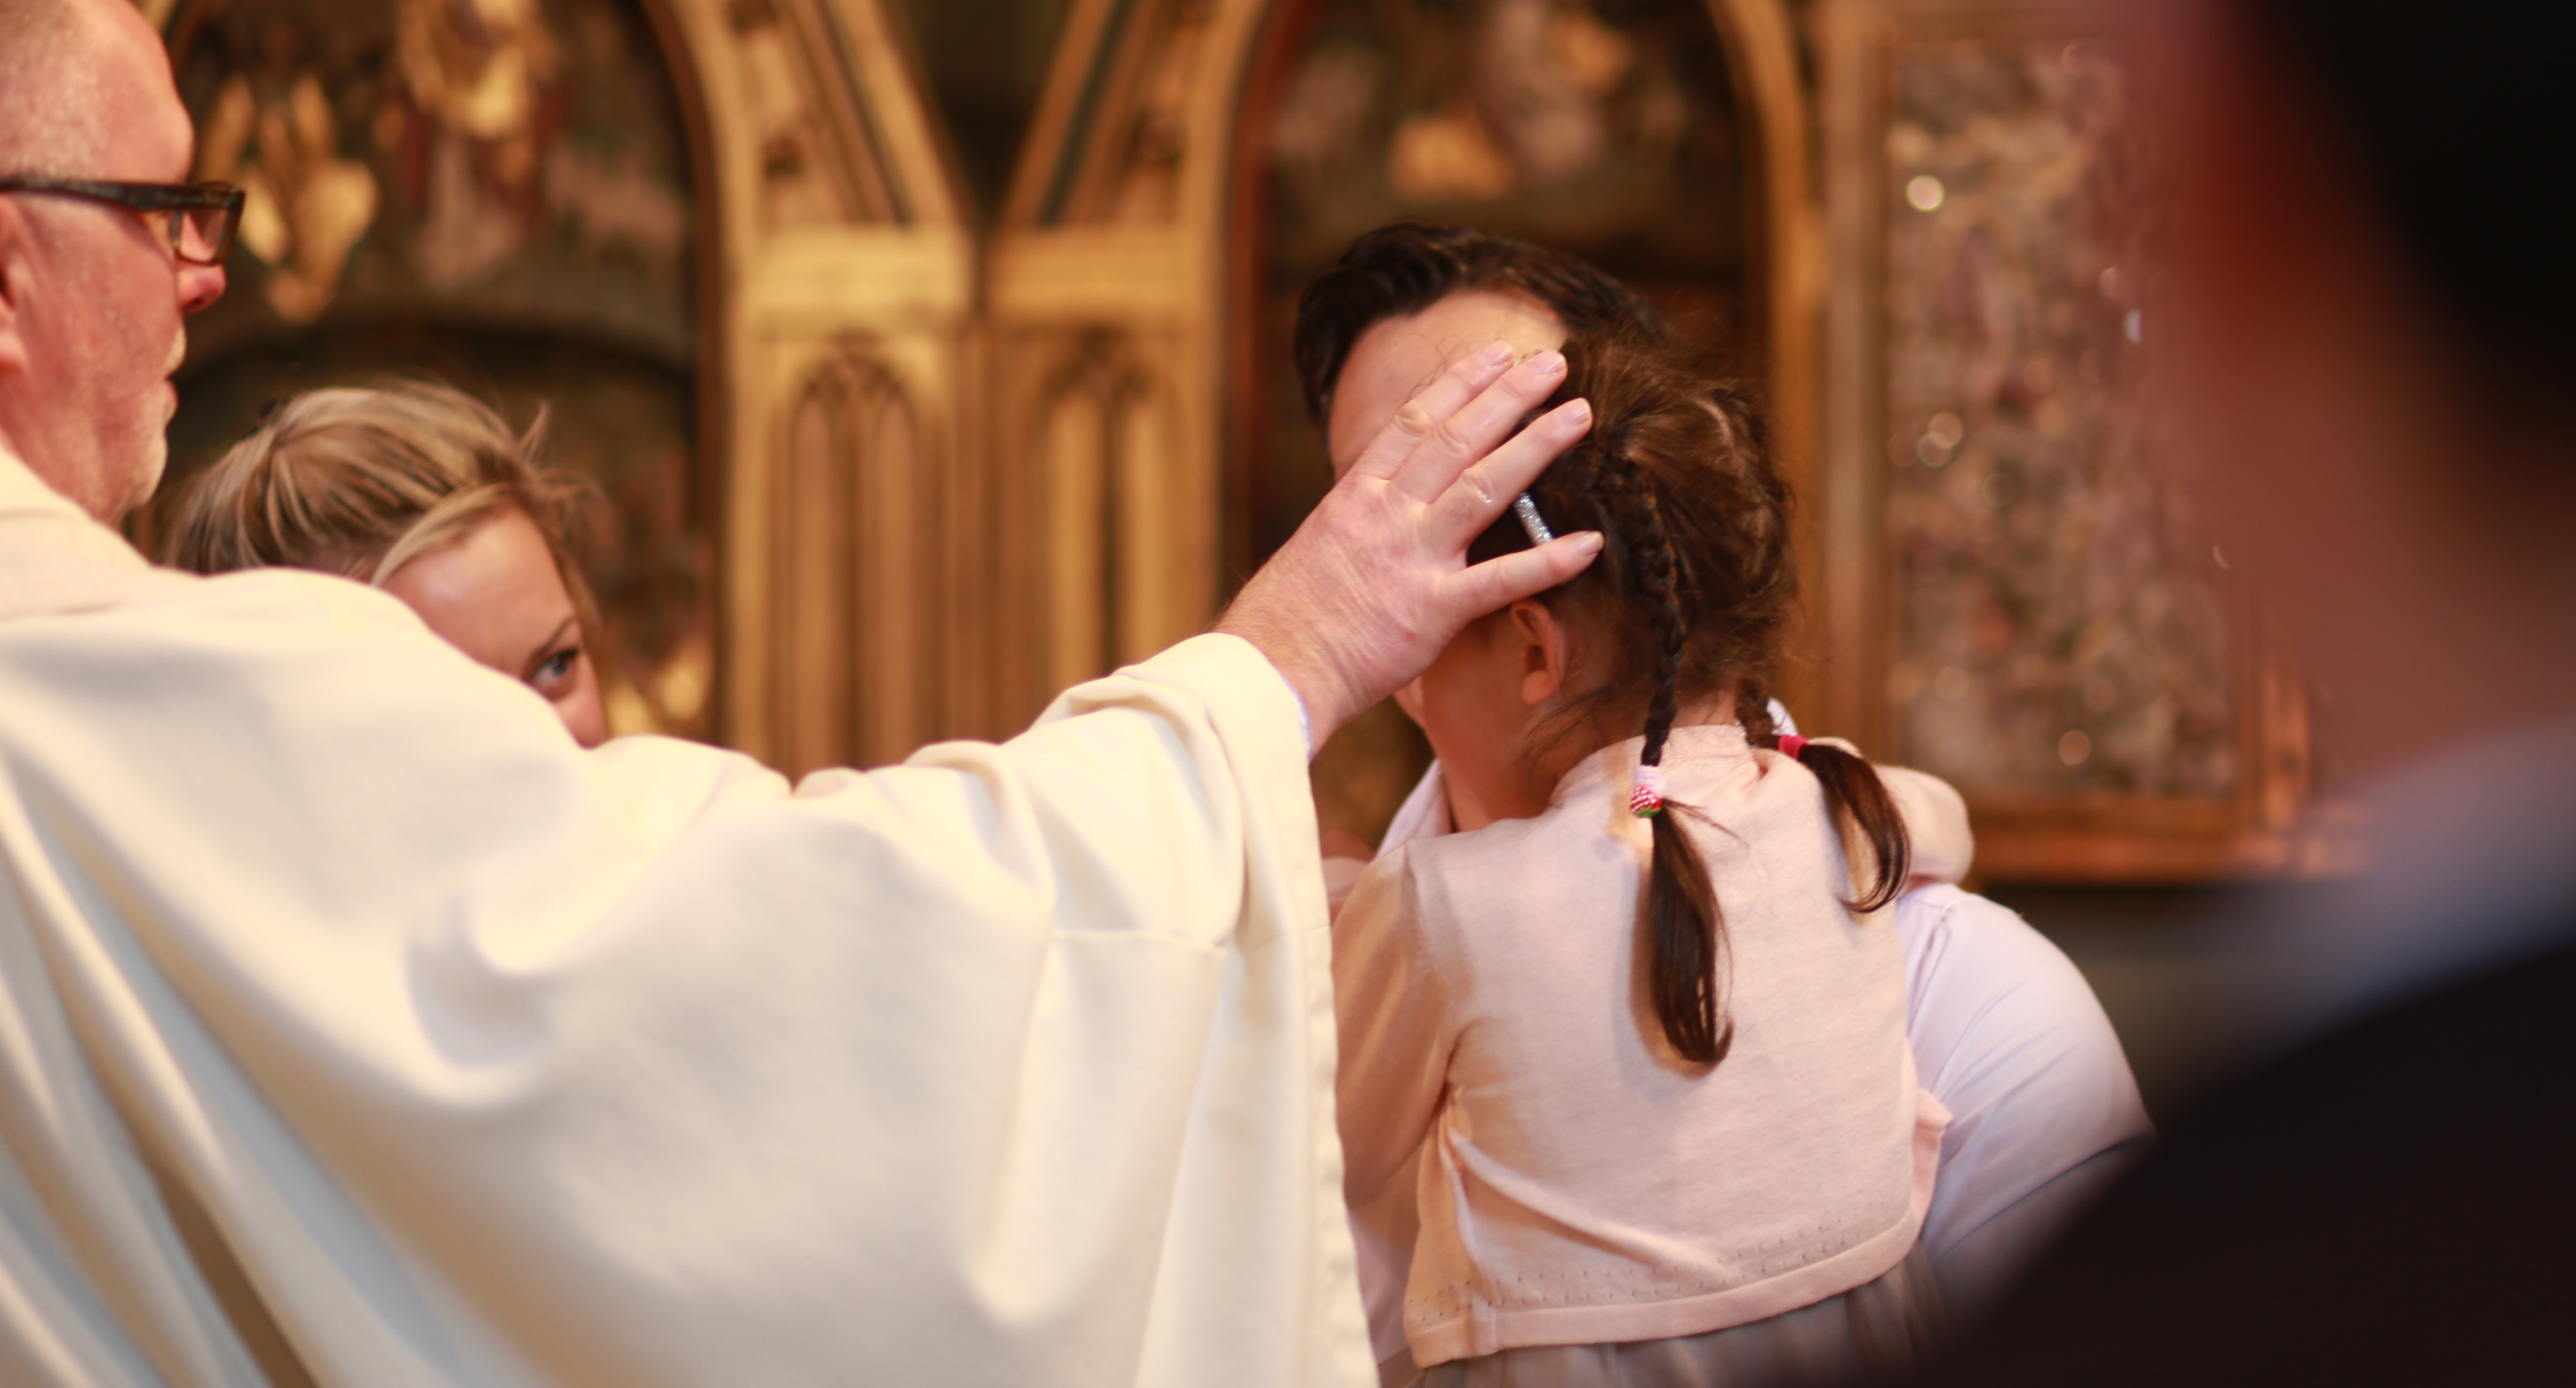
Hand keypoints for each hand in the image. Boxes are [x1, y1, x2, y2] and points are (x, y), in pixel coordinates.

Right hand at [1217, 343, 1600, 747]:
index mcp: (1355, 497)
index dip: (1460, 385)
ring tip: (1578, 415)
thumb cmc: (1283, 621)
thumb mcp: (1316, 550)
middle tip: (1553, 365)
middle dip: (1509, 396)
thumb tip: (1376, 513)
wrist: (1269, 671)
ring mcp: (1411, 558)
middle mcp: (1386, 514)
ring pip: (1483, 486)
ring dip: (1536, 446)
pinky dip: (1547, 562)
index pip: (1414, 424)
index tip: (1495, 357)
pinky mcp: (1431, 610)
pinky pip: (1501, 581)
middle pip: (1457, 439)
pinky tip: (1590, 544)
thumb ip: (1357, 525)